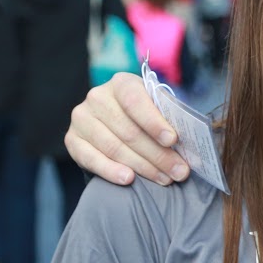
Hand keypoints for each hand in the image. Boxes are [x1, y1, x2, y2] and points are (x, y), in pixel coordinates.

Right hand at [64, 74, 189, 185]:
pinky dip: (110, 171)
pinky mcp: (72, 140)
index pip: (136, 101)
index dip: (154, 122)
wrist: (114, 122)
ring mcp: (81, 119)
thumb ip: (169, 118)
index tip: (173, 140)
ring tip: (165, 179)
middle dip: (158, 154)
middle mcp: (97, 97)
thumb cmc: (145, 115)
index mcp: (121, 83)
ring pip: (114, 147)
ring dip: (143, 167)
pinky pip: (91, 158)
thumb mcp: (158, 109)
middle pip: (129, 131)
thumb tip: (189, 140)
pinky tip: (128, 179)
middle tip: (180, 171)